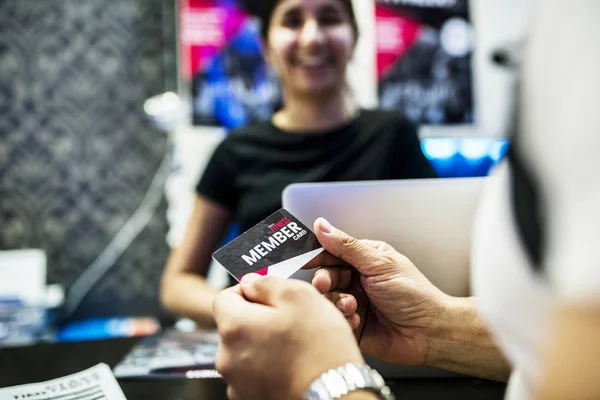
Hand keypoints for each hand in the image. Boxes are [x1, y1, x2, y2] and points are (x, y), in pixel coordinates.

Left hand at [213, 275, 363, 399]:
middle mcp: (227, 358)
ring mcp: (237, 383)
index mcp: (234, 327)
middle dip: (260, 319)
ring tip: (297, 346)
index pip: (224, 297)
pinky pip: (255, 374)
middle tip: (291, 321)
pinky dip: (271, 367)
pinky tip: (294, 366)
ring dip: (266, 344)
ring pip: (247, 350)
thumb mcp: (300, 297)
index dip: (248, 291)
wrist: (335, 398)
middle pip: (236, 326)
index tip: (269, 295)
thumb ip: (268, 283)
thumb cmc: (320, 349)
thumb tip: (251, 282)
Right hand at [309, 218, 450, 366]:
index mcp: (365, 259)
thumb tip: (323, 226)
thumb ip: (347, 246)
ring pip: (327, 298)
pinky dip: (343, 318)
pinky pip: (335, 319)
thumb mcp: (379, 264)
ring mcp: (355, 302)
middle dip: (324, 280)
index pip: (332, 251)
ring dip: (337, 301)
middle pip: (326, 275)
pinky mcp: (353, 324)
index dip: (317, 255)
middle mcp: (358, 279)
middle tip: (324, 284)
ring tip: (352, 305)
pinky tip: (357, 319)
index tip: (304, 259)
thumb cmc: (415, 295)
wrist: (430, 333)